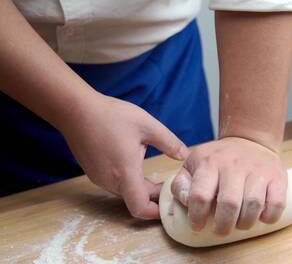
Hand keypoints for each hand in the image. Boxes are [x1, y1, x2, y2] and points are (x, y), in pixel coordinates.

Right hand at [59, 94, 189, 218]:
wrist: (75, 110)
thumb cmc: (111, 116)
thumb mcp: (148, 126)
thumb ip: (169, 143)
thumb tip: (185, 156)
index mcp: (125, 173)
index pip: (141, 208)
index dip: (157, 211)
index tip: (170, 202)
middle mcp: (110, 181)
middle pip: (135, 199)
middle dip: (154, 195)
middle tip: (169, 183)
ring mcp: (99, 178)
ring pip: (125, 191)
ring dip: (141, 187)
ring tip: (155, 174)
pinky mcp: (93, 173)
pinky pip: (115, 183)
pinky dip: (128, 180)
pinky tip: (135, 163)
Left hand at [171, 137, 286, 234]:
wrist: (250, 139)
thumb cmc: (218, 158)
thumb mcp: (193, 163)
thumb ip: (182, 184)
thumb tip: (187, 203)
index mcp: (209, 162)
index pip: (200, 195)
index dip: (197, 216)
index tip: (198, 226)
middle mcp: (234, 164)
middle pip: (229, 204)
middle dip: (223, 225)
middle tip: (221, 230)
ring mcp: (258, 170)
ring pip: (253, 205)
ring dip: (245, 223)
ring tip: (240, 224)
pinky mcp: (277, 176)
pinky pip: (277, 203)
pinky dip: (269, 217)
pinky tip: (261, 217)